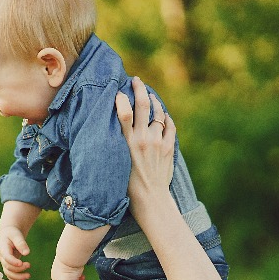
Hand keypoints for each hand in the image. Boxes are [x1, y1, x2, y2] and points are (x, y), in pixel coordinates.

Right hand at [0, 225, 31, 279]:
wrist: (9, 234)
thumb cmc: (13, 233)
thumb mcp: (17, 235)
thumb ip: (21, 243)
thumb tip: (27, 253)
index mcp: (2, 248)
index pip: (6, 257)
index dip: (13, 261)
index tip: (21, 263)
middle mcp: (2, 257)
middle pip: (7, 267)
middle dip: (18, 269)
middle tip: (29, 265)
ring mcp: (4, 262)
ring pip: (8, 273)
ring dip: (18, 277)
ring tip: (28, 276)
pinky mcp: (8, 265)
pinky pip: (10, 275)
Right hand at [115, 78, 174, 200]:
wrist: (149, 199)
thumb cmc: (127, 185)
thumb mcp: (115, 162)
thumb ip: (116, 144)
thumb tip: (109, 130)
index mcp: (126, 143)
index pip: (124, 112)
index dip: (121, 97)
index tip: (118, 91)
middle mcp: (142, 139)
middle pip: (143, 104)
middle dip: (139, 88)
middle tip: (136, 81)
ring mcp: (158, 142)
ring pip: (158, 112)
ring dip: (153, 101)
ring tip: (149, 96)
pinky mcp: (168, 147)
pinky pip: (169, 124)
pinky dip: (165, 117)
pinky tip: (162, 114)